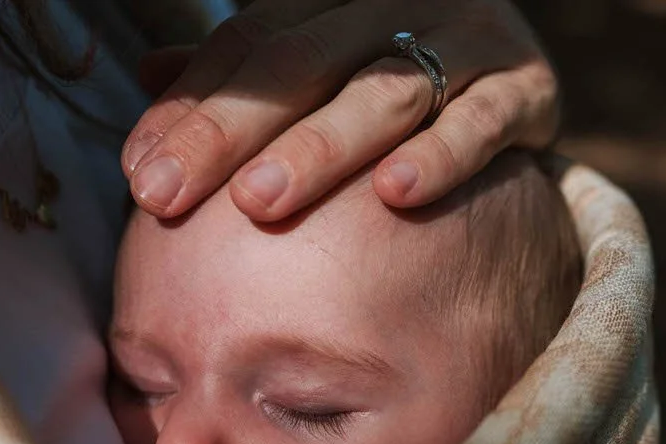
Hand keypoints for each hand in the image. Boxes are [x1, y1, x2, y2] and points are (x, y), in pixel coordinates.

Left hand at [120, 0, 558, 221]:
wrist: (526, 59)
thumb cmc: (402, 68)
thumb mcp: (325, 59)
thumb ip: (246, 68)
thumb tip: (148, 74)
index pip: (247, 45)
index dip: (190, 107)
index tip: (139, 174)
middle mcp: (394, 6)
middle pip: (298, 64)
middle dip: (227, 132)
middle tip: (167, 195)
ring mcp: (465, 40)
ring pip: (381, 92)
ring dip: (318, 148)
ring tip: (260, 203)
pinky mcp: (525, 86)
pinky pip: (481, 121)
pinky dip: (442, 155)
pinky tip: (396, 194)